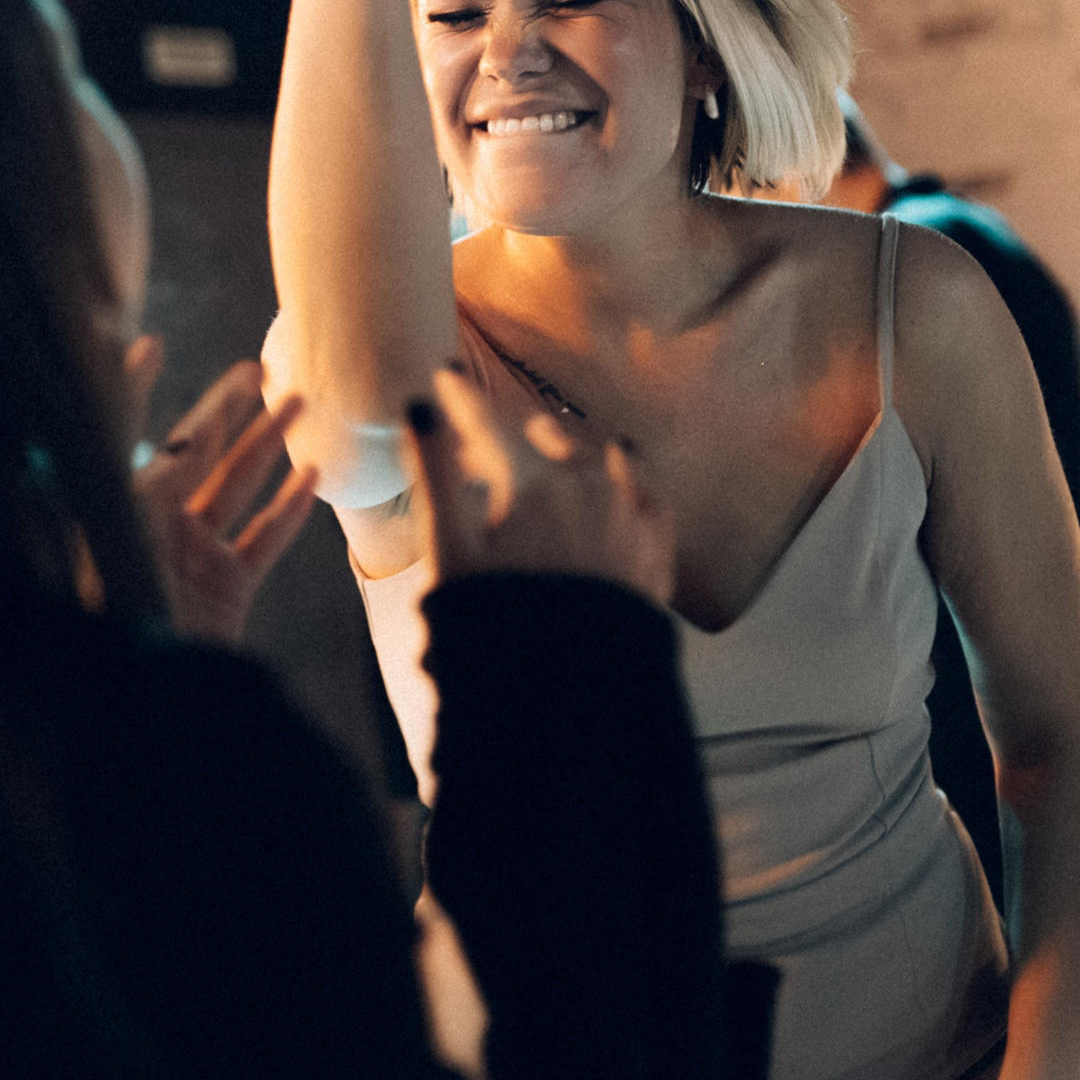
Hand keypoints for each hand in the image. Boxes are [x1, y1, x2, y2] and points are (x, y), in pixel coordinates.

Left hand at [132, 359, 320, 646]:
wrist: (142, 696)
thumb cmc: (119, 618)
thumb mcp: (122, 538)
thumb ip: (142, 485)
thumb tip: (166, 430)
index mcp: (122, 506)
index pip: (127, 431)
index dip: (133, 387)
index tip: (150, 347)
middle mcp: (157, 523)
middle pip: (195, 449)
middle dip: (224, 407)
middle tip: (254, 369)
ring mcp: (193, 554)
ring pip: (236, 486)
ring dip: (266, 444)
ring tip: (297, 402)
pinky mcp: (226, 588)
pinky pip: (263, 539)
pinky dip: (289, 508)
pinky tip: (312, 476)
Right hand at [402, 367, 673, 603]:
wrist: (569, 701)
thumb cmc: (496, 627)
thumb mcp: (450, 554)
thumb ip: (435, 475)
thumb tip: (421, 407)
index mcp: (533, 483)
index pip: (487, 427)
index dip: (460, 402)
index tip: (444, 377)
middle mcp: (590, 487)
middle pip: (544, 441)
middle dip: (514, 441)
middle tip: (485, 457)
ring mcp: (631, 517)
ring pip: (599, 461)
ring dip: (569, 459)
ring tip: (545, 472)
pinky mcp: (658, 552)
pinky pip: (646, 495)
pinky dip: (624, 483)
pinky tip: (613, 485)